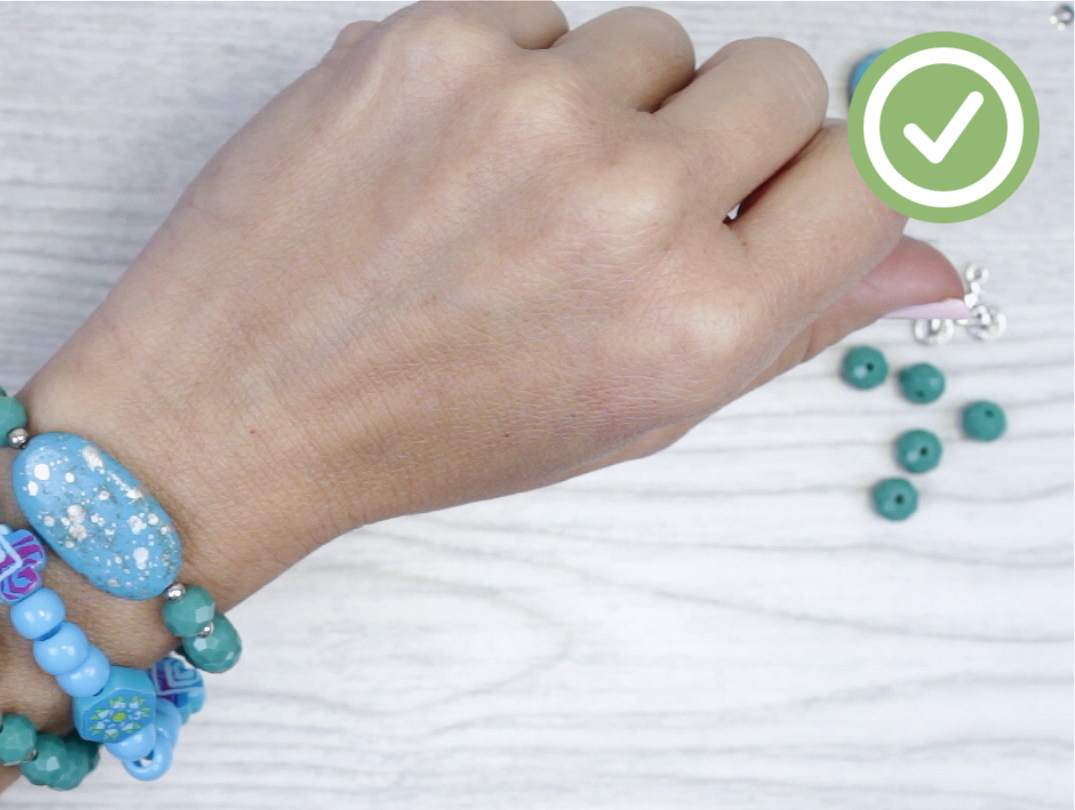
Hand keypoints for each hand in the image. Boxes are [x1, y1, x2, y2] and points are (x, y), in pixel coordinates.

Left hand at [20, 2, 962, 604]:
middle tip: (612, 205)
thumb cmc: (414, 428)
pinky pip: (534, 15)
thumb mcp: (622, 418)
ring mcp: (529, 109)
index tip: (765, 193)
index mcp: (700, 321)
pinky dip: (501, 73)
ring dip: (600, 102)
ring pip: (649, 38)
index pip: (870, 170)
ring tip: (500, 196)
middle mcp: (632, 204)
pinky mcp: (430, 44)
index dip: (813, 181)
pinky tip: (437, 160)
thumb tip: (923, 263)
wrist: (226, 408)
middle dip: (714, 132)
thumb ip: (784, 328)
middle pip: (778, 75)